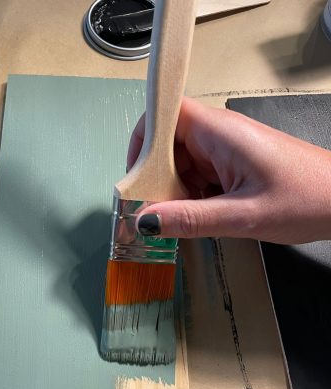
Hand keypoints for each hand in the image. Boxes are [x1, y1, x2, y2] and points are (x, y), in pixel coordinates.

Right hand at [128, 98, 330, 243]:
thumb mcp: (242, 216)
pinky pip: (199, 174)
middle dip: (156, 177)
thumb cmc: (308, 198)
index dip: (141, 140)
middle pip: (168, 143)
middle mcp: (221, 134)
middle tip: (156, 211)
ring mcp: (227, 149)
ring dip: (175, 190)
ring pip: (182, 162)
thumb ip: (191, 219)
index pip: (164, 115)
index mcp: (220, 133)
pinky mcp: (234, 164)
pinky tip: (202, 216)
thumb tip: (147, 220)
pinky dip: (193, 196)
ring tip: (184, 219)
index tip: (133, 175)